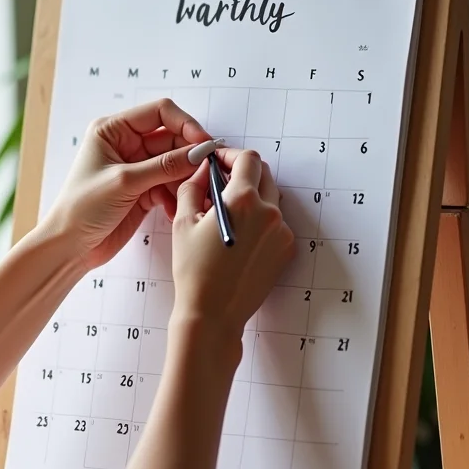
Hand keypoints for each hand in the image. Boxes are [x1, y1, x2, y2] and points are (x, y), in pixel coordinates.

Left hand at [41, 98, 209, 268]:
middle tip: (206, 171)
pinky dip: (177, 195)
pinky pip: (170, 185)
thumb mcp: (124, 182)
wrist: (69, 247)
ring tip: (195, 194)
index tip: (203, 142)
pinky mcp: (143, 190)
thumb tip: (198, 152)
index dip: (185, 124)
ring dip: (186, 178)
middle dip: (189, 154)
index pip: (159, 112)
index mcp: (113, 130)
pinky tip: (176, 209)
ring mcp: (136, 168)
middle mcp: (126, 145)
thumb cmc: (80, 208)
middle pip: (171, 138)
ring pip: (174, 164)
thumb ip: (164, 166)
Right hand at [170, 148, 294, 339]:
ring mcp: (282, 232)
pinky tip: (239, 235)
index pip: (248, 159)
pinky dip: (260, 220)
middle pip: (264, 175)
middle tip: (221, 183)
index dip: (231, 155)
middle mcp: (269, 212)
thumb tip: (202, 172)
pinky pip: (276, 222)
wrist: (212, 314)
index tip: (218, 161)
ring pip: (271, 198)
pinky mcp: (286, 249)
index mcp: (243, 200)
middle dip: (243, 173)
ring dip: (252, 196)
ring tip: (228, 213)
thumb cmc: (194, 271)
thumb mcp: (182, 223)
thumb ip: (192, 188)